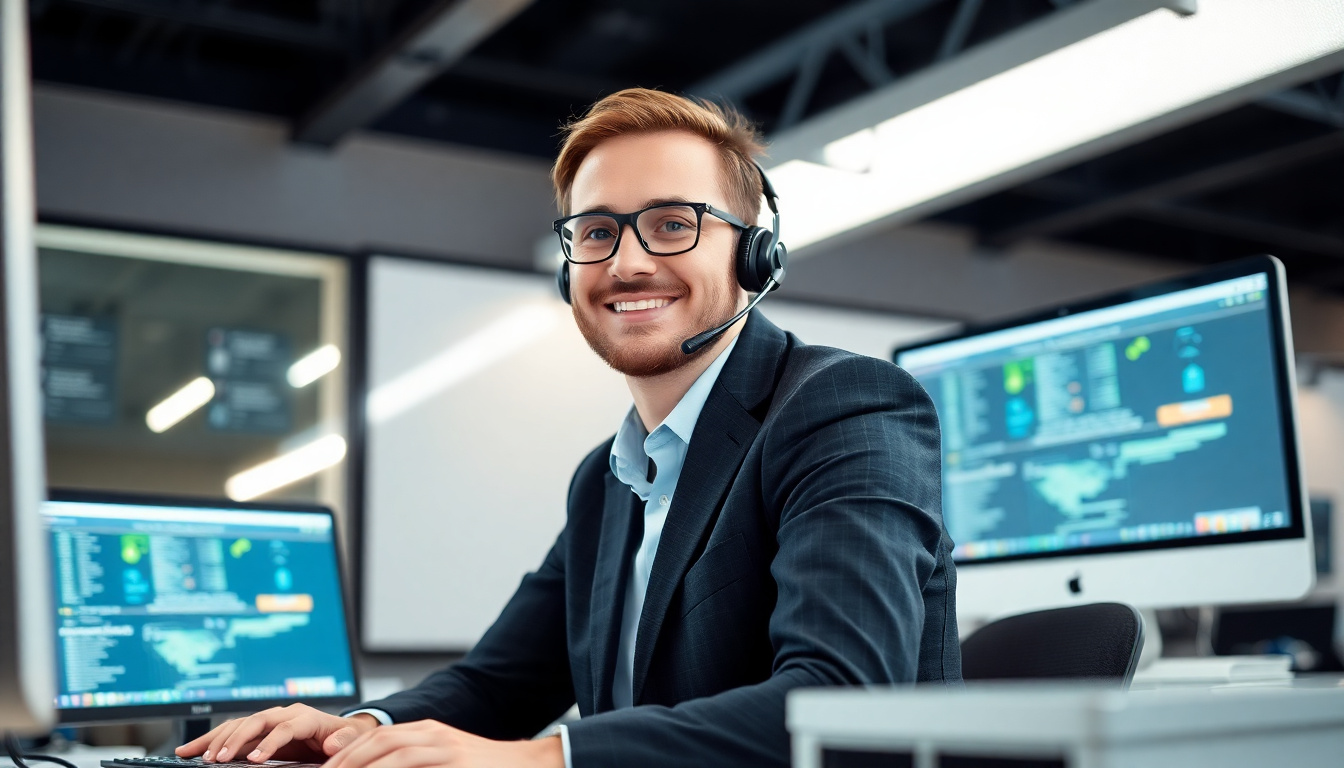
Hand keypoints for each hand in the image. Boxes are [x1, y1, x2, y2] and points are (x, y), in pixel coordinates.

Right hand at [175, 704, 378, 763]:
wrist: (336, 731)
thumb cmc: (341, 736)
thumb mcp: (348, 738)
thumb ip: (343, 740)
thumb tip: (333, 743)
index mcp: (306, 717)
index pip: (285, 727)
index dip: (270, 743)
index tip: (255, 760)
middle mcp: (284, 714)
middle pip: (256, 721)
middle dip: (235, 739)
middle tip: (217, 759)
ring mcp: (269, 719)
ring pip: (239, 724)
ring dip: (217, 739)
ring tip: (197, 756)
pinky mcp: (257, 729)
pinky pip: (231, 731)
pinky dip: (211, 739)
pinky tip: (191, 750)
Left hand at [323, 720, 562, 767]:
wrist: (526, 765)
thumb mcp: (443, 761)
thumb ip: (414, 763)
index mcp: (426, 732)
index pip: (377, 738)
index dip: (348, 754)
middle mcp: (432, 733)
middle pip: (378, 741)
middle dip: (347, 761)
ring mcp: (444, 746)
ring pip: (391, 751)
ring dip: (362, 767)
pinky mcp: (455, 760)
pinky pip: (412, 764)